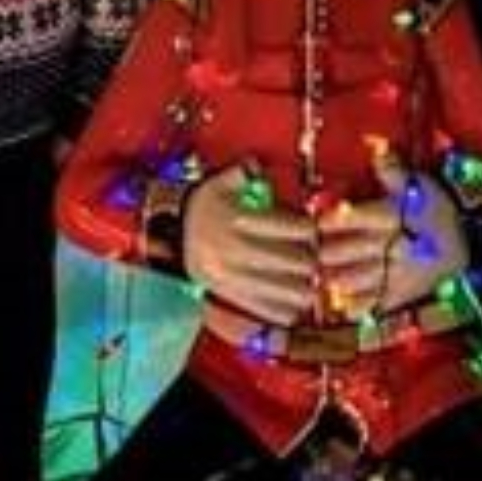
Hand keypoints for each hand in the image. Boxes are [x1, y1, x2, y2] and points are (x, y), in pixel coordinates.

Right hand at [183, 165, 316, 325]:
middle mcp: (236, 251)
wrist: (168, 235)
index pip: (294, 227)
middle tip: (312, 253)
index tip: (311, 229)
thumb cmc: (203, 207)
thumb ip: (244, 171)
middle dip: (311, 256)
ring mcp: (233, 278)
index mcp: (237, 220)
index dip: (310, 228)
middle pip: (298, 261)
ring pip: (289, 291)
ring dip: (304, 285)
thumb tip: (260, 170)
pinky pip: (269, 310)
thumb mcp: (220, 181)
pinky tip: (290, 299)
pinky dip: (287, 308)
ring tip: (305, 278)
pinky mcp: (230, 297)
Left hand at [316, 155, 467, 319]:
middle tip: (305, 252)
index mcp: (390, 217)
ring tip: (316, 276)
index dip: (327, 222)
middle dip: (322, 252)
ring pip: (353, 279)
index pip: (350, 219)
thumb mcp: (419, 184)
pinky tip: (338, 303)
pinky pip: (372, 303)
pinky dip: (353, 305)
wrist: (473, 239)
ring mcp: (395, 273)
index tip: (312, 223)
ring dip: (331, 278)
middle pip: (344, 251)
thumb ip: (392, 169)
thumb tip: (375, 147)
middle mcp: (389, 246)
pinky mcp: (402, 293)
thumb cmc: (439, 208)